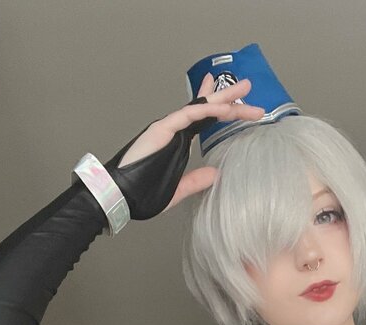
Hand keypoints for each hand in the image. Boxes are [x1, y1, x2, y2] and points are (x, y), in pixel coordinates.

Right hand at [105, 74, 263, 219]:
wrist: (119, 195)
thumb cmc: (141, 193)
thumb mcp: (178, 190)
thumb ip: (196, 181)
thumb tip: (216, 174)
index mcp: (177, 142)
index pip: (203, 121)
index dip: (220, 110)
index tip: (237, 106)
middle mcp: (174, 130)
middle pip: (205, 108)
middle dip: (227, 97)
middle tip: (247, 87)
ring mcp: (168, 127)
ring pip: (200, 107)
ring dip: (223, 98)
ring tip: (244, 90)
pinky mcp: (162, 129)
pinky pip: (188, 115)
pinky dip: (207, 110)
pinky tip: (224, 108)